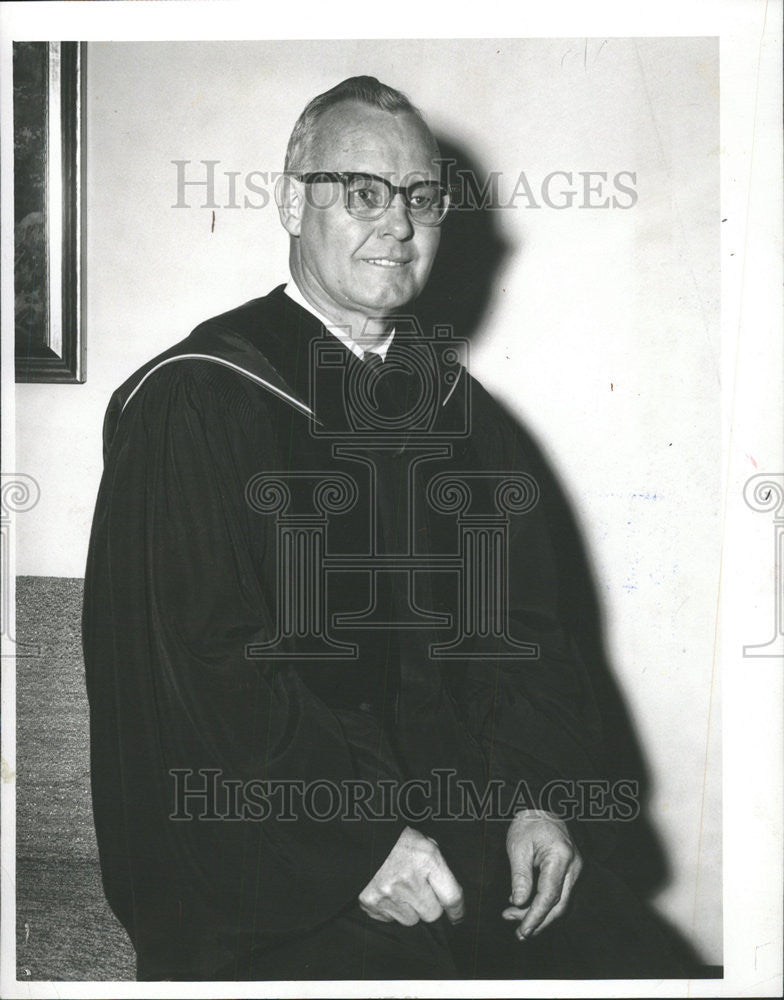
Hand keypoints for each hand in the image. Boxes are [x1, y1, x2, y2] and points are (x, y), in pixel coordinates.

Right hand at [359, 826, 464, 925]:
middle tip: (419, 891)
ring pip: (410, 919)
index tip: (457, 915)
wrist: (363, 837)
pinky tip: (386, 891)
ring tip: (400, 888)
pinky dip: (390, 909)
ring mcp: (388, 893)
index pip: (452, 896)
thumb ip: (440, 869)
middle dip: (429, 905)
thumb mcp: (426, 844)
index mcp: (427, 859)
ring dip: (409, 909)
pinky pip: (389, 919)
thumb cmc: (399, 840)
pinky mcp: (371, 902)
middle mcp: (409, 879)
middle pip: (432, 914)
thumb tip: (451, 900)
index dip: (457, 910)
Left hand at [502, 809, 581, 939]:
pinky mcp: (570, 872)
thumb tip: (518, 902)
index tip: (522, 929)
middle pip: (559, 904)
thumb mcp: (518, 846)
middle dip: (538, 921)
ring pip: (560, 902)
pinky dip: (543, 904)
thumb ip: (520, 876)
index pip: (549, 895)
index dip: (535, 915)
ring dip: (540, 915)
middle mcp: (573, 866)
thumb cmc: (528, 823)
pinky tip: (525, 907)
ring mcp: (574, 870)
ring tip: (516, 920)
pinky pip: (559, 894)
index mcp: (561, 856)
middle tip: (519, 932)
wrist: (541, 808)